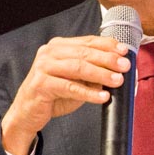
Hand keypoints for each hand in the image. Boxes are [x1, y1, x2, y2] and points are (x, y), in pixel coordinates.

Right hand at [1, 35, 131, 154]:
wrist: (28, 113)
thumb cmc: (53, 95)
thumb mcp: (76, 81)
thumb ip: (92, 73)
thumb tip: (117, 70)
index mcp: (59, 47)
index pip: (87, 42)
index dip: (107, 45)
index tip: (124, 51)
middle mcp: (50, 53)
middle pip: (84, 53)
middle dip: (108, 59)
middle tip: (125, 66)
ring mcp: (44, 67)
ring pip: (78, 68)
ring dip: (101, 74)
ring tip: (117, 81)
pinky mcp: (41, 84)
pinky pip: (69, 87)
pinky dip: (88, 92)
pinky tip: (102, 97)